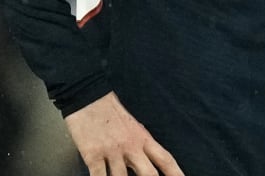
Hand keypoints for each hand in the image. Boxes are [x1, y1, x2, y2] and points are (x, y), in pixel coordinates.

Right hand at [64, 91, 184, 175]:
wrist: (88, 97)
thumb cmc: (110, 111)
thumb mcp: (133, 126)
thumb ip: (141, 144)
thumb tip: (148, 163)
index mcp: (143, 138)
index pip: (165, 159)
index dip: (176, 173)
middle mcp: (131, 146)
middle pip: (149, 174)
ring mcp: (112, 151)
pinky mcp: (92, 154)